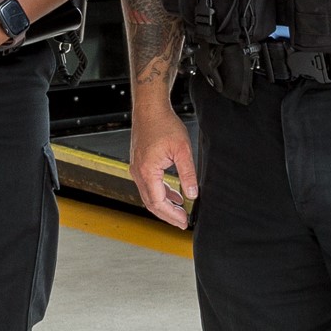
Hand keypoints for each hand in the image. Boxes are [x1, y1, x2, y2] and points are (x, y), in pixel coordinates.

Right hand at [129, 96, 198, 229]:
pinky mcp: (140, 164)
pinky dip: (161, 192)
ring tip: (180, 211)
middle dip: (167, 214)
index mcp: (146, 171)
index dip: (171, 215)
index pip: (158, 202)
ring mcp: (137, 168)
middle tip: (182, 222)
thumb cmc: (163, 124)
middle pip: (151, 202)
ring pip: (149, 195)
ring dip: (164, 204)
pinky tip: (174, 194)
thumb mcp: (182, 150)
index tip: (183, 221)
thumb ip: (188, 174)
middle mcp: (138, 172)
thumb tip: (192, 194)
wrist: (150, 108)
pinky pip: (149, 184)